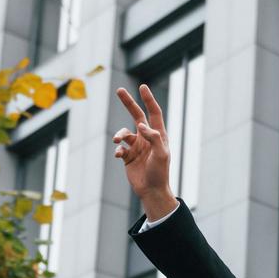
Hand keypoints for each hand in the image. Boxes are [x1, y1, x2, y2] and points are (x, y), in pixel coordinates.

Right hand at [113, 84, 175, 218]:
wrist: (151, 191)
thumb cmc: (160, 172)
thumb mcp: (161, 154)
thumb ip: (153, 137)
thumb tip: (141, 125)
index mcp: (158, 135)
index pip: (153, 113)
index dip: (148, 99)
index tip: (142, 87)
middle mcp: (147, 138)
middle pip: (136, 116)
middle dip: (128, 103)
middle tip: (119, 90)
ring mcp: (137, 147)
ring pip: (124, 133)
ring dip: (119, 134)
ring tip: (117, 140)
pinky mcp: (128, 157)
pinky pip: (119, 148)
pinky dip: (117, 149)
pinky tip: (119, 155)